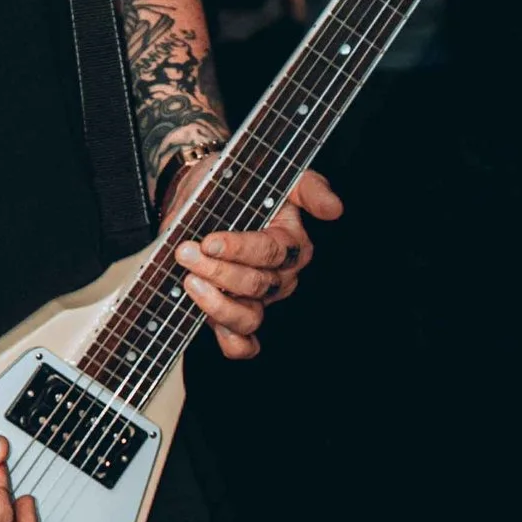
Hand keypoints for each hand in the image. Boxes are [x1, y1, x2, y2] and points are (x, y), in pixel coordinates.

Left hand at [167, 156, 341, 362]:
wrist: (199, 196)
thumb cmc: (237, 184)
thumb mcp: (276, 176)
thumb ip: (309, 189)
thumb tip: (334, 209)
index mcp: (292, 246)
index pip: (271, 253)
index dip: (240, 250)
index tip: (210, 241)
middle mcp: (278, 278)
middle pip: (256, 285)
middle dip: (219, 270)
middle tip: (187, 252)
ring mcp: (256, 300)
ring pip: (248, 319)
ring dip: (216, 304)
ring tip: (190, 280)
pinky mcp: (231, 314)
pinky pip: (241, 345)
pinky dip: (229, 342)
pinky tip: (208, 321)